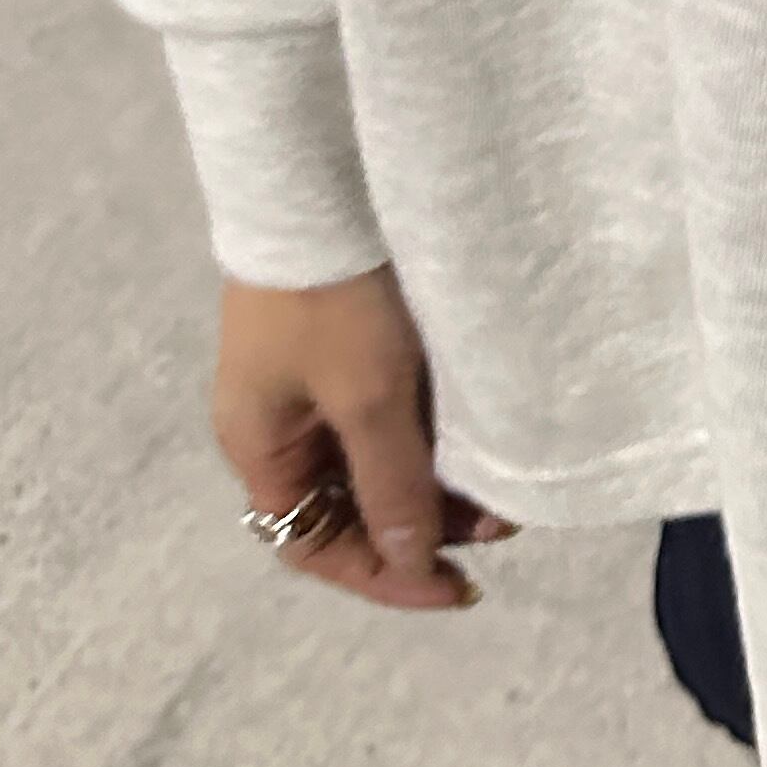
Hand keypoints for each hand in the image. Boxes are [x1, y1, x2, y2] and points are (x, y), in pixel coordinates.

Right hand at [212, 264, 512, 611]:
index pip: (314, 545)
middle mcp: (281, 425)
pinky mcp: (345, 346)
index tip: (459, 587)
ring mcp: (312, 384)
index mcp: (262, 447)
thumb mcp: (369, 396)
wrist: (321, 180)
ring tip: (503, 488)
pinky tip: (479, 436)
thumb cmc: (334, 295)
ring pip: (374, 462)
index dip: (385, 576)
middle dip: (421, 526)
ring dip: (434, 482)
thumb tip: (405, 560)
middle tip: (500, 526)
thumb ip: (390, 482)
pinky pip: (387, 417)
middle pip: (347, 507)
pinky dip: (430, 437)